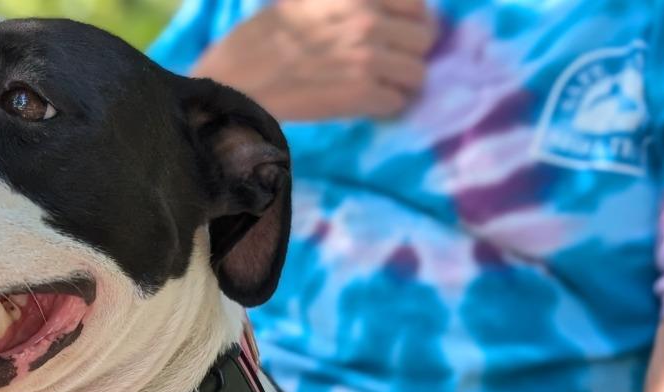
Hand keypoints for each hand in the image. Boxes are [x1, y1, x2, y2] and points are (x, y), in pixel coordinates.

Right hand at [191, 0, 435, 121]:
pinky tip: (364, 106)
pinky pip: (397, 103)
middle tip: (388, 70)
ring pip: (417, 74)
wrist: (239, 81)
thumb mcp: (303, 0)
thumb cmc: (262, 41)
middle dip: (409, 56)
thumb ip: (346, 3)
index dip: (411, 25)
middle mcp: (367, 18)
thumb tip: (379, 14)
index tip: (398, 40)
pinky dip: (384, 108)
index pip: (418, 5)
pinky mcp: (361, 93)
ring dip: (400, 86)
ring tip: (377, 90)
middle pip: (424, 40)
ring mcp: (367, 56)